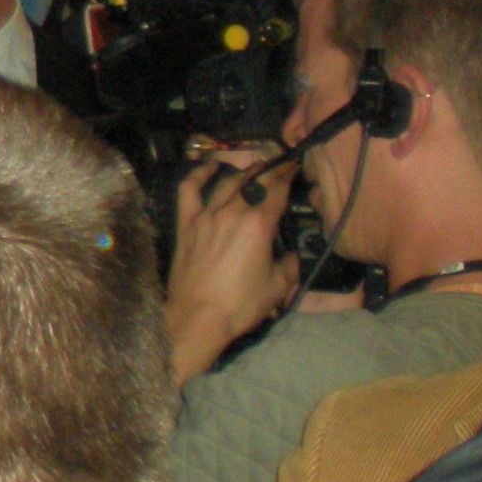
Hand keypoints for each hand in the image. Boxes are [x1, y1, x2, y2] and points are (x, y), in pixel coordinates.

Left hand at [167, 152, 300, 383]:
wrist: (198, 317)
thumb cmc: (241, 305)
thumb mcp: (278, 287)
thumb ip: (290, 265)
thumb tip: (295, 254)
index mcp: (258, 225)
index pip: (276, 190)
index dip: (288, 175)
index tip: (295, 166)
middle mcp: (231, 212)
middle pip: (252, 181)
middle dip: (268, 170)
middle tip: (278, 165)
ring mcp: (205, 216)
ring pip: (225, 183)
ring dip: (242, 172)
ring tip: (254, 168)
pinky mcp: (186, 224)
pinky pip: (189, 190)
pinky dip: (198, 174)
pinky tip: (208, 167)